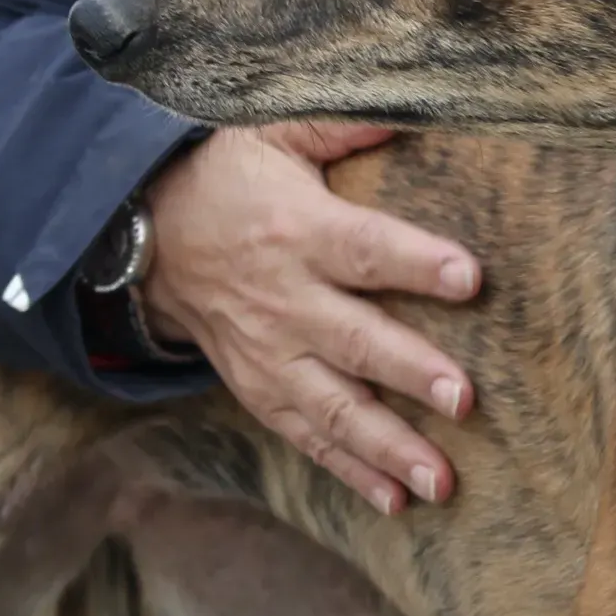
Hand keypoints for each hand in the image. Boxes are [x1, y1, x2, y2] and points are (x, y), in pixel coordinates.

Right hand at [139, 121, 478, 515]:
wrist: (144, 237)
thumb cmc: (226, 178)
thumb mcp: (271, 132)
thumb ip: (341, 127)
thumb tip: (410, 112)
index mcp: (297, 230)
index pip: (366, 249)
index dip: (419, 264)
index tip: (472, 279)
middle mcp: (284, 299)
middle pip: (356, 341)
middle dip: (411, 373)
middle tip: (465, 400)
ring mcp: (269, 353)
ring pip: (334, 408)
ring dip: (388, 448)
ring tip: (441, 481)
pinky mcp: (259, 389)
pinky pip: (307, 437)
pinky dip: (349, 473)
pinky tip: (397, 503)